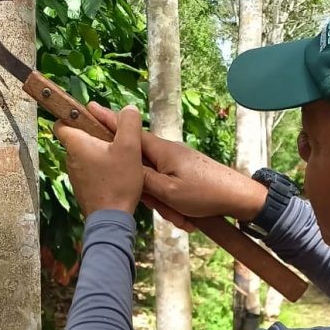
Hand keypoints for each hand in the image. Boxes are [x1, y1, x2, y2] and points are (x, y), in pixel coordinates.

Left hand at [55, 105, 143, 216]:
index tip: (91, 118)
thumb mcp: (130, 148)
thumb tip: (128, 109)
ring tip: (121, 158)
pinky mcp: (84, 187)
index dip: (74, 116)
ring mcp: (76, 175)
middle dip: (96, 135)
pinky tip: (118, 174)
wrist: (111, 219)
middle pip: (79, 137)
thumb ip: (129, 123)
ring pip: (86, 155)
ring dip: (101, 152)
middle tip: (117, 139)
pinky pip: (91, 170)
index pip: (61, 122)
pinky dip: (102, 168)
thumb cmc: (118, 183)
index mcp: (76, 144)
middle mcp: (71, 159)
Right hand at [87, 102, 266, 223]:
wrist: (239, 198)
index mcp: (161, 150)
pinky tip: (189, 219)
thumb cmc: (205, 193)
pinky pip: (171, 192)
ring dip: (167, 206)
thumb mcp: (167, 191)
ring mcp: (177, 164)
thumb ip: (142, 179)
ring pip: (157, 186)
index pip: (128, 133)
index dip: (108, 123)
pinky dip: (177, 207)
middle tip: (161, 208)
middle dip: (149, 195)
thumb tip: (124, 167)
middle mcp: (168, 153)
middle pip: (140, 169)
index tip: (90, 110)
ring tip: (183, 218)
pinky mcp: (186, 176)